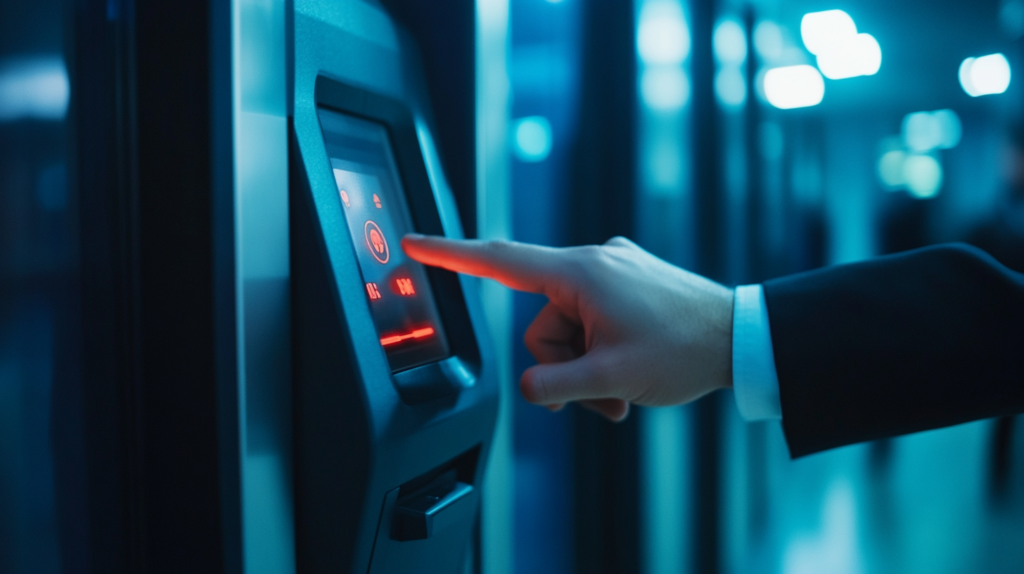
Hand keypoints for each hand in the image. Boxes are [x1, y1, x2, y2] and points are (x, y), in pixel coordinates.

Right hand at [402, 234, 733, 420]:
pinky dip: (602, 352)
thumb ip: (555, 388)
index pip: (499, 260)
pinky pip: (593, 320)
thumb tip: (528, 390)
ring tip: (622, 394)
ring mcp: (614, 269)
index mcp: (581, 273)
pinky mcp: (629, 281)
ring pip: (569, 329)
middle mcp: (594, 260)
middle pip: (541, 323)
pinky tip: (631, 374)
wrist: (744, 337)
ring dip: (587, 368)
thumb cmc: (685, 350)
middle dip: (562, 367)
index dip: (449, 254)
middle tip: (599, 398)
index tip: (414, 244)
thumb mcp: (613, 379)